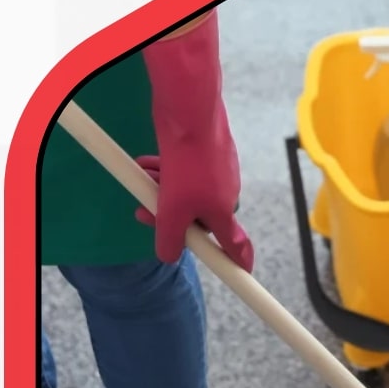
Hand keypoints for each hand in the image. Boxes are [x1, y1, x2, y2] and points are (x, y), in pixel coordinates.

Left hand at [139, 10, 253, 272]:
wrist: (191, 114)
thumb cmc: (187, 165)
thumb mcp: (171, 209)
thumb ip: (169, 238)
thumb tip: (168, 256)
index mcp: (224, 213)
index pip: (236, 245)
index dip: (239, 262)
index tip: (245, 274)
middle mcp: (226, 194)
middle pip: (199, 217)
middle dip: (171, 216)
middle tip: (144, 212)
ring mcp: (219, 172)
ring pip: (188, 192)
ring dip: (164, 192)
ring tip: (143, 180)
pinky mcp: (209, 152)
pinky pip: (186, 171)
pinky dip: (167, 172)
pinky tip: (146, 164)